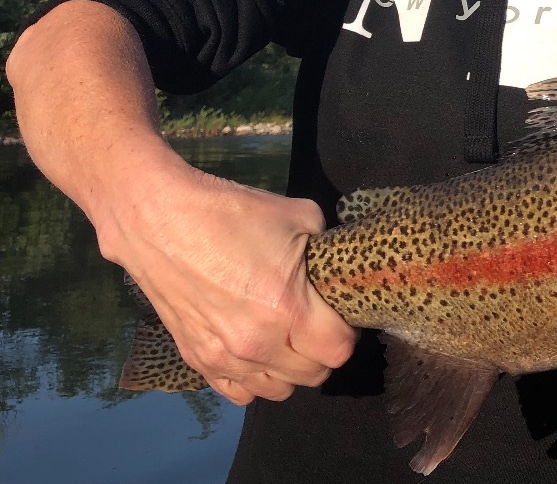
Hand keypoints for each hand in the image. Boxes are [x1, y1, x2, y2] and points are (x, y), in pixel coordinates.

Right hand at [105, 166, 356, 404]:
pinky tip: (256, 353)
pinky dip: (253, 380)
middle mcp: (257, 344)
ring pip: (276, 391)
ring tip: (288, 340)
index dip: (348, 332)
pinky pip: (238, 392)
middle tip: (318, 325)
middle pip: (311, 375)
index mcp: (287, 309)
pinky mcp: (196, 359)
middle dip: (323, 352)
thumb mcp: (299, 216)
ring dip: (290, 370)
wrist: (159, 221)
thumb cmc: (231, 213)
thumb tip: (334, 263)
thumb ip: (326, 246)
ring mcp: (223, 357)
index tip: (342, 316)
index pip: (338, 350)